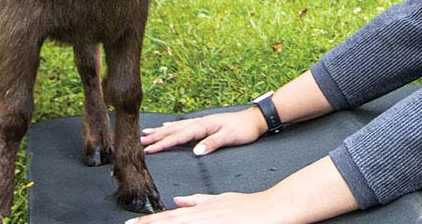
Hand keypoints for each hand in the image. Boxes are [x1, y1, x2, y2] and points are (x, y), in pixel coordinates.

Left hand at [125, 191, 284, 223]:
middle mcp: (202, 216)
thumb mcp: (221, 200)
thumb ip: (198, 201)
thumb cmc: (250, 206)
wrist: (273, 207)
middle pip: (169, 222)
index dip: (148, 222)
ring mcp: (211, 221)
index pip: (168, 218)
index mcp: (200, 210)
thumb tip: (179, 200)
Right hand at [141, 108, 265, 156]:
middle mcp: (200, 122)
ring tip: (146, 133)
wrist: (255, 119)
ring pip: (176, 127)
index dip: (163, 144)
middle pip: (174, 130)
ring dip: (161, 131)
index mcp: (204, 125)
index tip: (149, 150)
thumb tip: (196, 152)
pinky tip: (167, 127)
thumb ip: (212, 144)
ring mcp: (202, 121)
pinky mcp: (205, 123)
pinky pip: (183, 125)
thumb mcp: (230, 137)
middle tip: (139, 142)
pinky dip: (172, 127)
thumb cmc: (244, 129)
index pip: (179, 137)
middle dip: (156, 136)